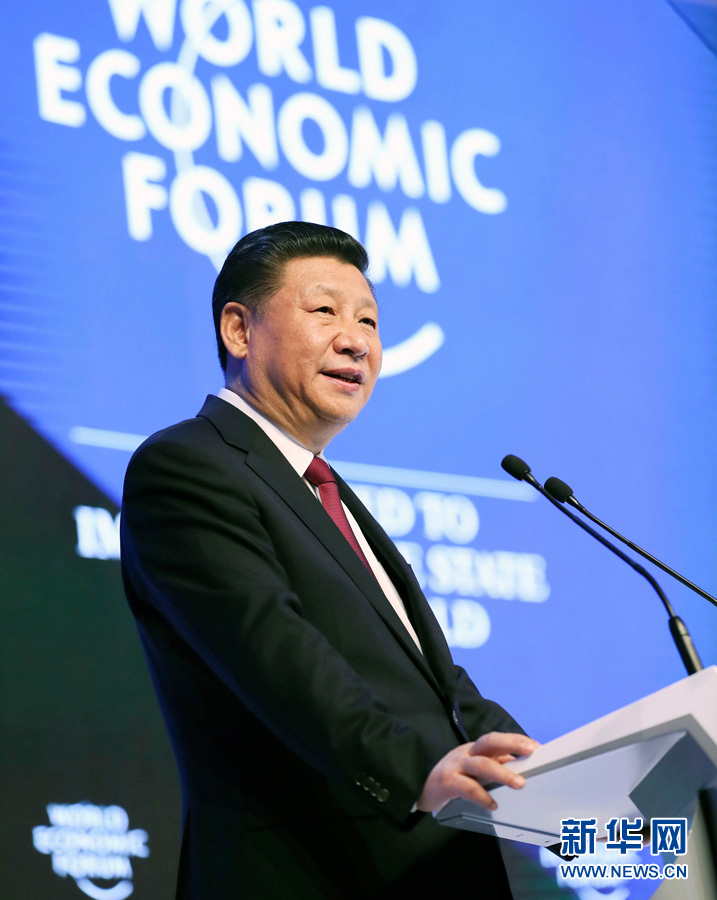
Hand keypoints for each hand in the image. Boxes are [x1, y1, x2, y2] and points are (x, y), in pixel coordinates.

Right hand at [416, 732, 538, 812]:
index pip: (497, 738)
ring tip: (519, 784)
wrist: (421, 788)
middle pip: (489, 741)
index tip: (535, 747)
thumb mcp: (473, 767)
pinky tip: (493, 804)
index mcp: (474, 748)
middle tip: (531, 752)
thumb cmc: (453, 777)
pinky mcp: (447, 781)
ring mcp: (455, 765)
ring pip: (480, 764)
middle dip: (511, 744)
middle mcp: (466, 752)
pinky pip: (466, 787)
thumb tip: (519, 766)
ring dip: (501, 773)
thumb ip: (494, 765)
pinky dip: (481, 796)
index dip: (516, 740)